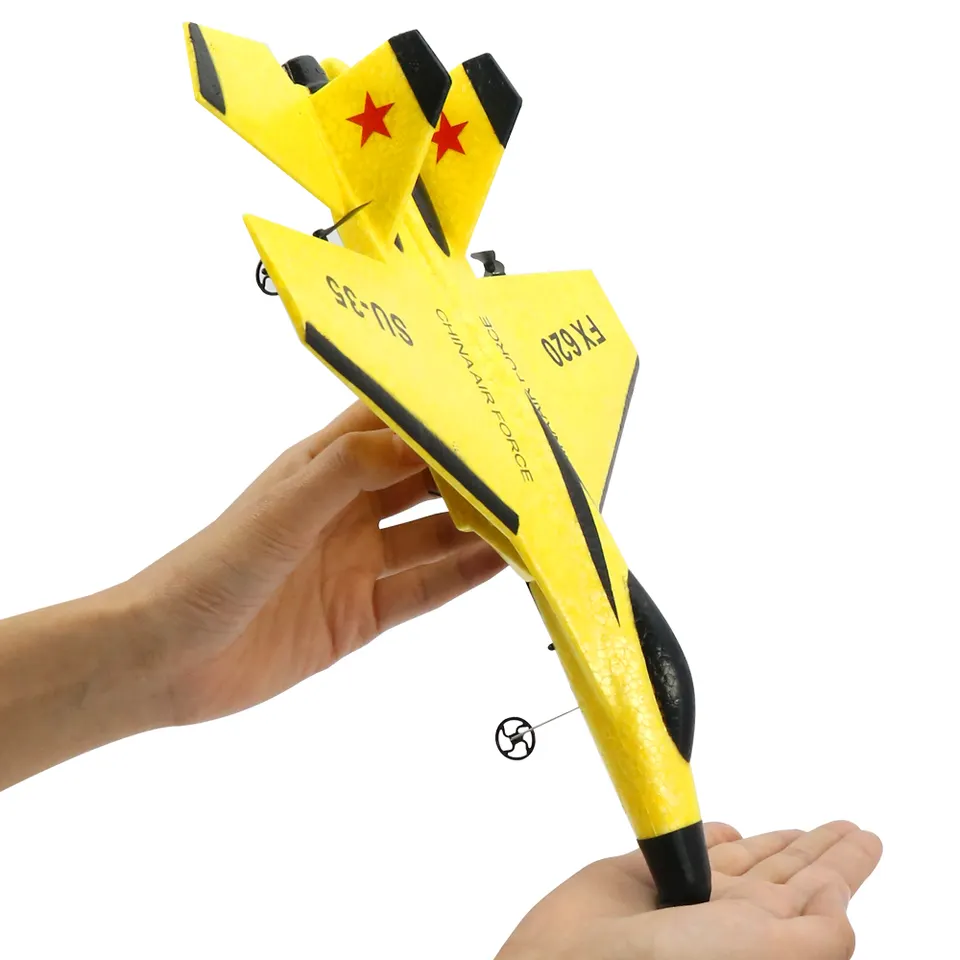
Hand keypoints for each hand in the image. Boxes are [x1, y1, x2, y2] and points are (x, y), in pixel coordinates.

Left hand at [127, 401, 505, 724]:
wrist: (168, 659)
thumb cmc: (212, 568)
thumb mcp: (284, 508)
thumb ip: (350, 469)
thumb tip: (421, 439)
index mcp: (322, 469)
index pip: (390, 426)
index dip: (437, 413)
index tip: (491, 404)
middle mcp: (345, 510)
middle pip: (422, 482)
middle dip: (471, 473)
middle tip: (529, 465)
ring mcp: (356, 562)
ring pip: (431, 537)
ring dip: (477, 526)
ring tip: (533, 516)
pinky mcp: (361, 613)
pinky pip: (423, 589)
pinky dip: (463, 577)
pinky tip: (502, 564)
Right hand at [497, 821, 881, 959]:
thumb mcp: (766, 953)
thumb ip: (817, 933)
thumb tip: (839, 901)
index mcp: (768, 935)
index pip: (822, 892)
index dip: (846, 863)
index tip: (866, 837)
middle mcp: (733, 916)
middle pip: (790, 872)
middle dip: (818, 849)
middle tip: (845, 827)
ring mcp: (690, 893)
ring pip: (745, 858)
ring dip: (775, 841)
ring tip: (802, 829)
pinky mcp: (646, 872)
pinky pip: (688, 847)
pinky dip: (710, 835)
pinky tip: (727, 830)